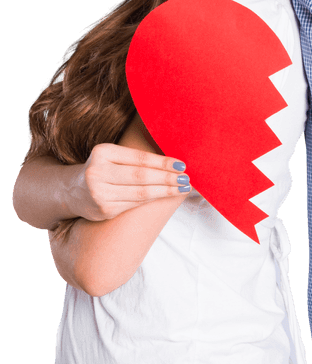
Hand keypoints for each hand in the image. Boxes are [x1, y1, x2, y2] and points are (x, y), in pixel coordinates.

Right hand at [70, 140, 189, 220]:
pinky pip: (134, 204)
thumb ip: (134, 157)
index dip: (162, 163)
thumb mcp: (111, 156)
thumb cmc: (102, 169)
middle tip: (186, 179)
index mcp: (102, 153)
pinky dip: (153, 201)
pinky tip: (165, 196)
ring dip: (165, 191)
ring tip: (182, 188)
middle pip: (141, 177)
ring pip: (140, 193)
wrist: (72, 192)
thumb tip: (171, 160)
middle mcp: (97, 172)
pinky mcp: (104, 210)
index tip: (181, 165)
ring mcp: (99, 193)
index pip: (138, 159)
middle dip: (167, 178)